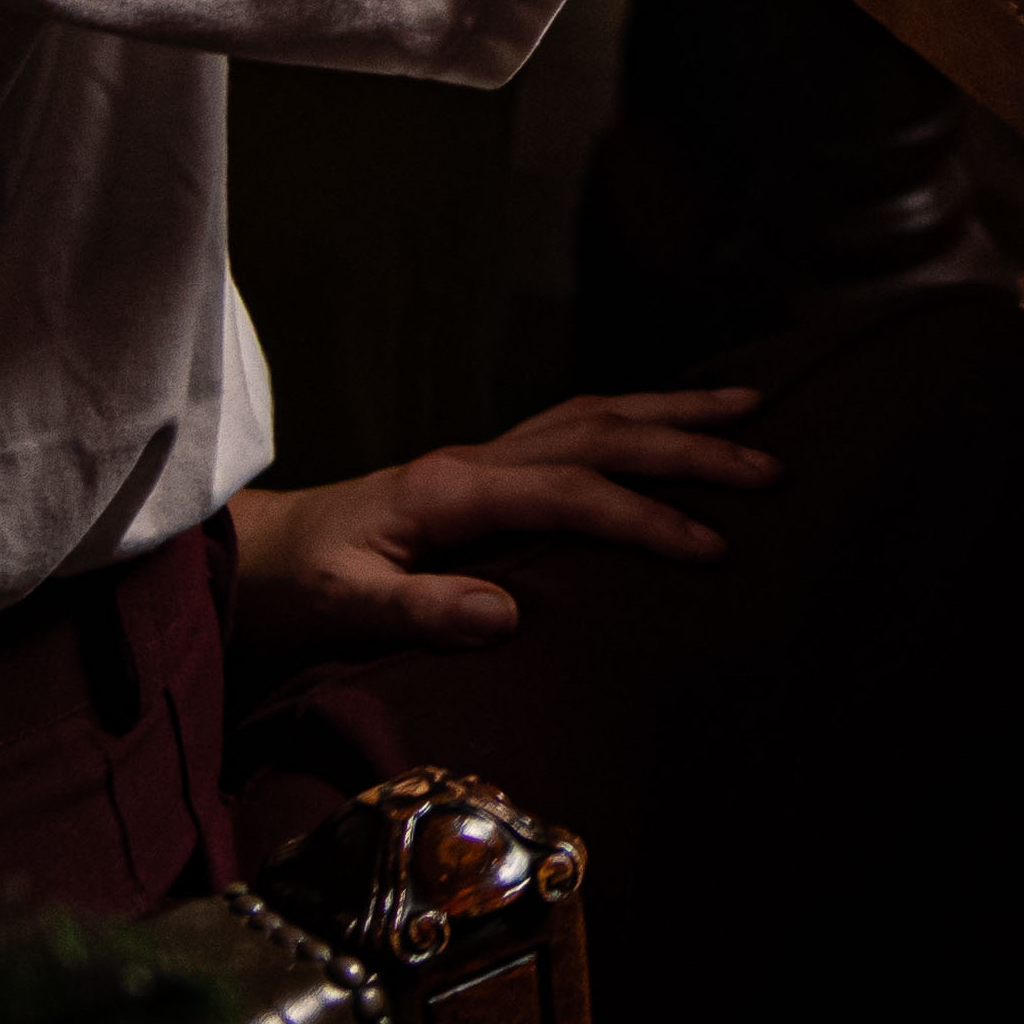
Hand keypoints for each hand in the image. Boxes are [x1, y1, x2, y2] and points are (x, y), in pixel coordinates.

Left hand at [227, 385, 773, 668]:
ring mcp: (488, 454)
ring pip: (598, 413)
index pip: (572, 492)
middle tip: (768, 463)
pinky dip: (638, 412)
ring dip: (675, 409)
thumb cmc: (298, 588)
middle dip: (690, 443)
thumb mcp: (342, 609)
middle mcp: (481, 457)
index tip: (712, 546)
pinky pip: (580, 423)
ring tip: (752, 407)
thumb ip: (418, 610)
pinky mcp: (490, 466)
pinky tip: (672, 418)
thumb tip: (506, 615)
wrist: (255, 556)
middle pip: (603, 432)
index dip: (645, 516)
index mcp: (454, 490)